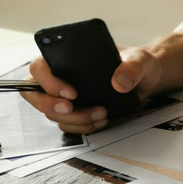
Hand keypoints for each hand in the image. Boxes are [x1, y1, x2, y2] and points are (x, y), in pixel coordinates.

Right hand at [21, 47, 161, 134]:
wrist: (146, 79)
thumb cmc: (136, 63)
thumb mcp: (140, 60)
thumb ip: (132, 67)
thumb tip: (119, 82)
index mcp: (68, 57)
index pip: (39, 67)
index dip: (48, 81)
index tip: (71, 93)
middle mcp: (62, 76)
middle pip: (35, 93)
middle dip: (50, 105)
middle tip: (72, 108)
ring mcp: (66, 95)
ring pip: (52, 113)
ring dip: (74, 119)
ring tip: (101, 112)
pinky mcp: (76, 111)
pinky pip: (67, 124)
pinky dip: (83, 127)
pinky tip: (101, 120)